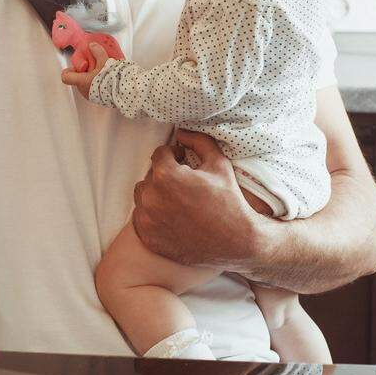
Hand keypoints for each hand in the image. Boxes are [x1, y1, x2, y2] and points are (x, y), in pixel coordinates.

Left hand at [60, 43, 108, 98]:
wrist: (123, 91)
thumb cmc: (111, 78)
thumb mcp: (104, 61)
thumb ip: (97, 52)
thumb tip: (92, 45)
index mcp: (82, 81)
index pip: (65, 77)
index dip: (69, 70)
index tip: (79, 66)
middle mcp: (84, 90)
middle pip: (78, 79)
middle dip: (85, 72)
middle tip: (94, 66)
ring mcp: (91, 96)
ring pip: (86, 84)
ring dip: (92, 78)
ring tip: (103, 72)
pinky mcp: (99, 100)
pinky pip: (94, 90)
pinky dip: (98, 84)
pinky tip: (108, 80)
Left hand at [132, 129, 264, 271]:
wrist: (234, 242)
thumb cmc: (228, 201)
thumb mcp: (219, 164)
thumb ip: (198, 141)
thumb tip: (181, 132)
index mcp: (166, 176)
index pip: (159, 154)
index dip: (174, 155)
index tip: (185, 162)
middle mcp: (151, 198)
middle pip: (150, 175)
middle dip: (166, 175)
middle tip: (186, 184)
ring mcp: (147, 220)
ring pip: (143, 196)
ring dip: (156, 193)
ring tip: (179, 200)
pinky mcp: (147, 237)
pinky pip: (141, 217)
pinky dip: (153, 214)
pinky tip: (173, 217)